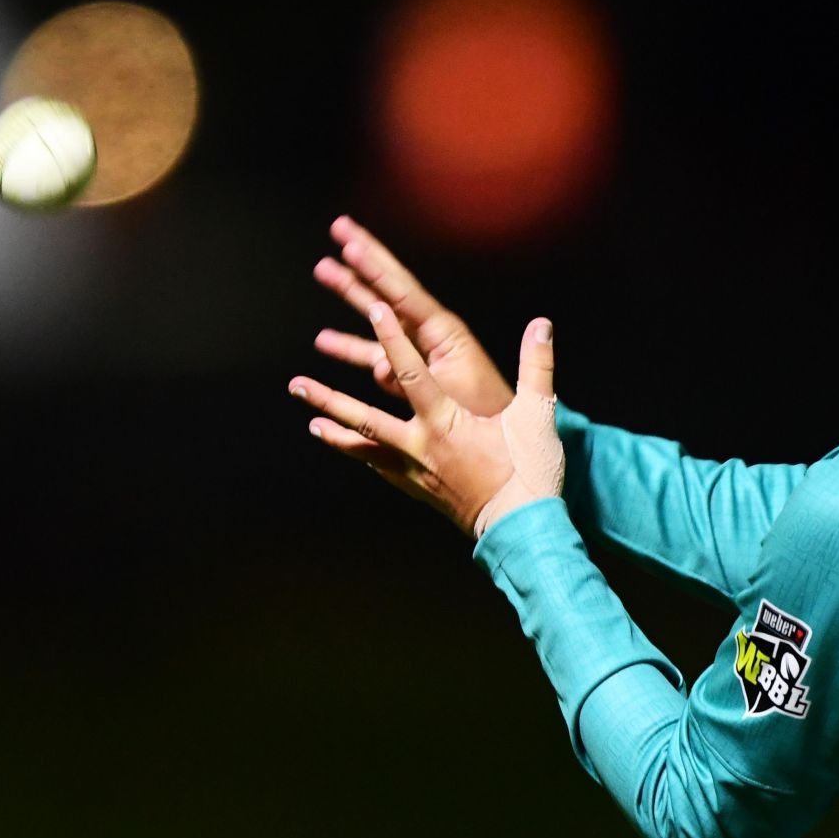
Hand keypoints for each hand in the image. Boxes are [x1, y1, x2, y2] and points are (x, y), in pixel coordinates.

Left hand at [290, 307, 561, 536]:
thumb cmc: (529, 472)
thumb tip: (542, 325)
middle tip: (296, 383)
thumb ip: (537, 367)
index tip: (373, 308)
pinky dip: (362, 457)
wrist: (523, 529)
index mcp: (445, 422)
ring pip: (365, 447)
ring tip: (310, 422)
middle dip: (329, 398)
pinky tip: (351, 452)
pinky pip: (381, 470)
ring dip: (335, 432)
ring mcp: (414, 471)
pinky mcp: (418, 490)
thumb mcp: (537, 416)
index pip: (411, 371)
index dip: (392, 337)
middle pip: (364, 418)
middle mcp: (420, 446)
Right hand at [311, 215, 514, 417]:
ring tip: (323, 269)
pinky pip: (373, 354)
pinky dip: (350, 347)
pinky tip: (325, 341)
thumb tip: (381, 365)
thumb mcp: (449, 389)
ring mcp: (417, 351)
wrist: (501, 439)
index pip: (402, 290)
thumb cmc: (483, 412)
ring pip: (376, 315)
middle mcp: (429, 332)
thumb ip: (411, 374)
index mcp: (442, 331)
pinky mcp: (408, 373)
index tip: (349, 242)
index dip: (374, 265)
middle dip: (363, 257)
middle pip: (389, 286)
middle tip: (338, 227)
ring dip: (350, 293)